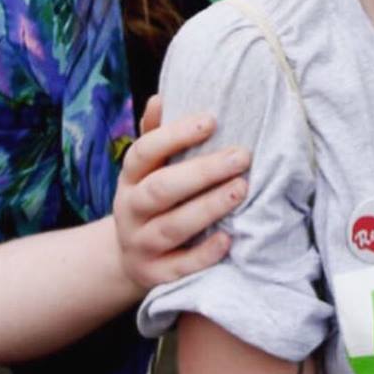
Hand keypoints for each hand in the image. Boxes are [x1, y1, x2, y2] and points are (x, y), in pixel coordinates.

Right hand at [113, 96, 250, 290]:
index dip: (175, 134)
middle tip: (242, 156)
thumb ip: (158, 135)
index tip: (211, 120)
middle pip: (160, 190)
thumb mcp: (151, 169)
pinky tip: (229, 238)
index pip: (144, 152)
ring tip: (241, 189)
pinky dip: (204, 254)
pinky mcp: (155, 276)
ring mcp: (140, 245)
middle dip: (202, 172)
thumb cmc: (157, 199)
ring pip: (171, 228)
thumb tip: (162, 97)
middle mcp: (130, 210)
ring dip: (207, 208)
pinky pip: (179, 267)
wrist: (132, 258)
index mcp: (130, 178)